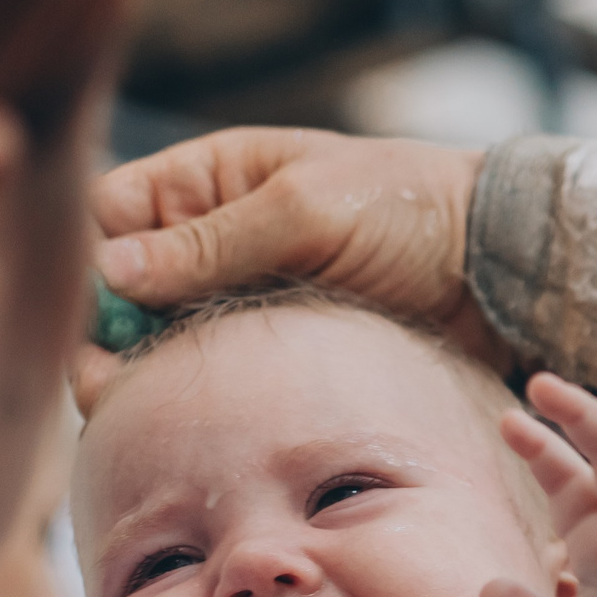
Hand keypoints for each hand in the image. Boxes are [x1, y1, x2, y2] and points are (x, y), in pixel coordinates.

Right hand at [79, 128, 495, 411]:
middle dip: (105, 329)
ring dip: (140, 369)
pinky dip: (189, 390)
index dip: (102, 254)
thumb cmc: (407, 209)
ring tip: (125, 408)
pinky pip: (210, 368)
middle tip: (102, 382)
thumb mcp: (307, 213)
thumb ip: (214, 241)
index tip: (115, 302)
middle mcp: (215, 235)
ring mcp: (241, 293)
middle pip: (123, 285)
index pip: (116, 212)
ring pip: (158, 335)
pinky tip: (178, 419)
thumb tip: (110, 269)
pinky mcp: (271, 344)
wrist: (495, 266)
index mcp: (213, 177)